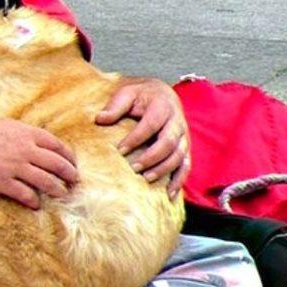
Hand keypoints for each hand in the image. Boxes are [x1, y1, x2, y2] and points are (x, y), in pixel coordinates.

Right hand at [0, 116, 78, 209]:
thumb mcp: (2, 125)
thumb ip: (20, 134)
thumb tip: (33, 141)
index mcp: (26, 133)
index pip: (58, 146)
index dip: (70, 157)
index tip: (73, 164)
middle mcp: (24, 150)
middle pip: (58, 164)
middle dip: (70, 175)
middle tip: (75, 182)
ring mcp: (14, 166)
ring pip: (46, 181)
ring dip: (58, 190)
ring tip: (62, 194)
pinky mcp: (2, 182)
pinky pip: (25, 194)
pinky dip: (34, 201)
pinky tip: (36, 205)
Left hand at [96, 77, 189, 199]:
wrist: (161, 93)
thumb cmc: (141, 94)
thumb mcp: (126, 92)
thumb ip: (115, 105)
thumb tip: (100, 119)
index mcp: (163, 106)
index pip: (151, 125)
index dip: (136, 138)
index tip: (120, 150)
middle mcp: (177, 122)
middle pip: (168, 143)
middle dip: (151, 158)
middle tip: (133, 168)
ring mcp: (183, 136)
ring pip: (179, 156)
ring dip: (164, 169)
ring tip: (146, 179)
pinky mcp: (184, 148)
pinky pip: (186, 165)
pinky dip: (180, 180)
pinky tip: (169, 194)